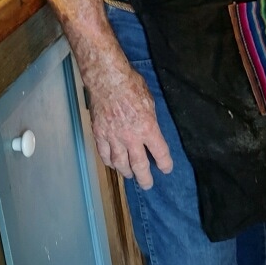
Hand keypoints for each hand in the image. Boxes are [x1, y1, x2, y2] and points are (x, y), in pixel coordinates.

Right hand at [87, 65, 172, 188]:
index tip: (166, 169)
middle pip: (139, 165)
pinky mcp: (99, 134)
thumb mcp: (150, 101)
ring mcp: (113, 137)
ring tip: (129, 175)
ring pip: (120, 163)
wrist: (107, 79)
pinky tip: (112, 164)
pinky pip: (104, 154)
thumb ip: (151, 120)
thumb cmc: (131, 85)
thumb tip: (151, 130)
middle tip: (147, 185)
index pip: (160, 153)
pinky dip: (109, 161)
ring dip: (126, 172)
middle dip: (145, 178)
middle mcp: (131, 137)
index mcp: (148, 128)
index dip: (164, 164)